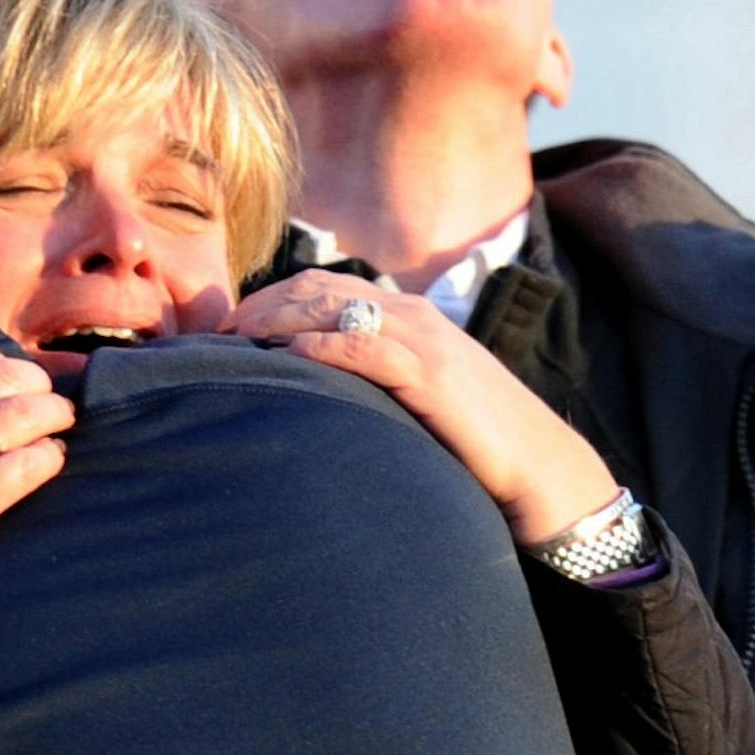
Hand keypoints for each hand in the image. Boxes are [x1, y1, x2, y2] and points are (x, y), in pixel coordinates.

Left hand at [225, 273, 617, 543]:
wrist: (540, 466)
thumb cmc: (474, 442)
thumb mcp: (415, 399)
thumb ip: (371, 383)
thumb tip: (310, 397)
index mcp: (406, 314)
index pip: (321, 287)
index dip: (269, 301)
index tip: (228, 330)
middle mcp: (411, 314)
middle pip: (314, 289)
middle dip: (258, 307)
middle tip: (215, 335)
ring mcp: (422, 338)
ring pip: (331, 307)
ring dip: (274, 321)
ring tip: (233, 344)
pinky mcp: (430, 372)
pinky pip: (362, 346)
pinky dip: (317, 347)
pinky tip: (284, 358)